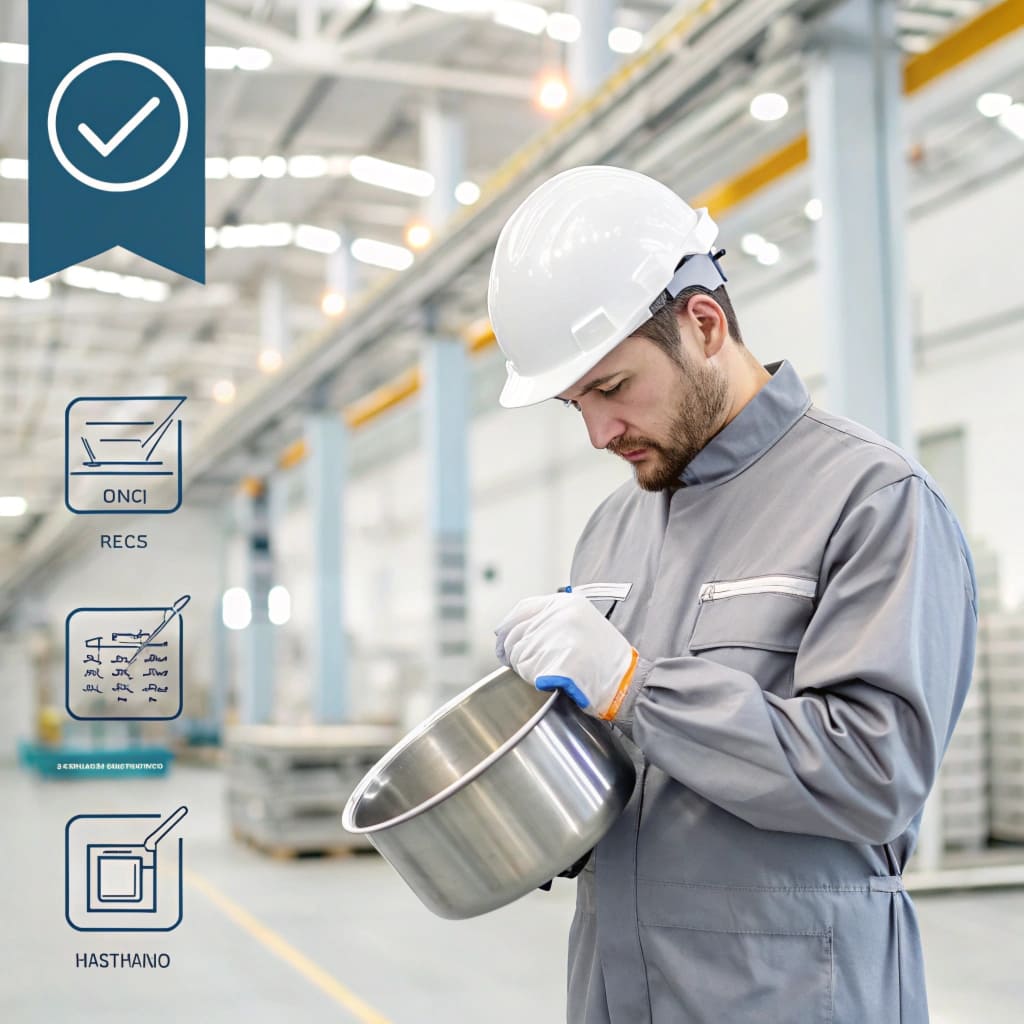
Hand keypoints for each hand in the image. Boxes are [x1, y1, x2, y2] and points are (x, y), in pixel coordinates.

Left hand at [494, 591, 638, 719]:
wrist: (628, 683)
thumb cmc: (606, 658)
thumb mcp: (584, 622)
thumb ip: (553, 619)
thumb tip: (513, 628)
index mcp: (567, 603)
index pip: (523, 608)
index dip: (508, 625)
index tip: (501, 637)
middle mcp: (559, 616)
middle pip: (516, 633)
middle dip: (514, 652)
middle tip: (522, 663)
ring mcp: (557, 638)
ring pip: (519, 654)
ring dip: (525, 667)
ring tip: (547, 672)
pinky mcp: (554, 662)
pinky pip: (526, 671)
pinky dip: (532, 679)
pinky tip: (550, 680)